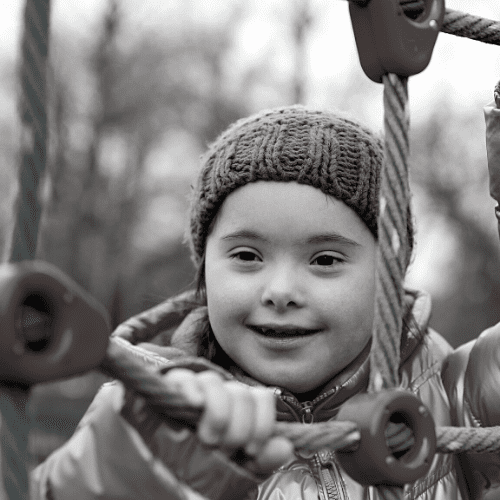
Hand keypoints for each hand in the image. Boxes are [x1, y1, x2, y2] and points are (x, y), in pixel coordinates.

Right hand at [162, 368, 293, 474]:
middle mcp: (221, 394)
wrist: (166, 471)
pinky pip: (183, 378)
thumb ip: (263, 458)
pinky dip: (191, 389)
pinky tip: (194, 404)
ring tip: (208, 439)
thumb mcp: (239, 467)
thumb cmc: (206, 467)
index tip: (252, 449)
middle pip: (240, 393)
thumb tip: (285, 447)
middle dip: (238, 426)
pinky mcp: (170, 390)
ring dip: (217, 413)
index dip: (262, 423)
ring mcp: (195, 390)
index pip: (262, 398)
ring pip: (214, 382)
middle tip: (225, 449)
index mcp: (241, 408)